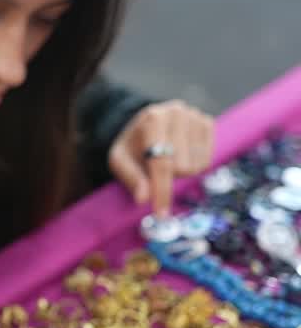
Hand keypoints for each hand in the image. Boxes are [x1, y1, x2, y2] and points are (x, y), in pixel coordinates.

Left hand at [109, 100, 214, 217]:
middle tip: (155, 167)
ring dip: (182, 171)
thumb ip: (131, 178)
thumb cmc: (132, 147)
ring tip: (168, 158)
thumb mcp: (120, 161)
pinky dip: (194, 165)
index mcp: (153, 120)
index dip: (162, 191)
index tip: (161, 214)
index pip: (161, 163)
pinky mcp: (207, 123)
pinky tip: (182, 154)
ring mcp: (195, 117)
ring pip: (197, 166)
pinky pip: (207, 161)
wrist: (145, 126)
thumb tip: (143, 198)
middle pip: (182, 167)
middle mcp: (177, 113)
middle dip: (168, 177)